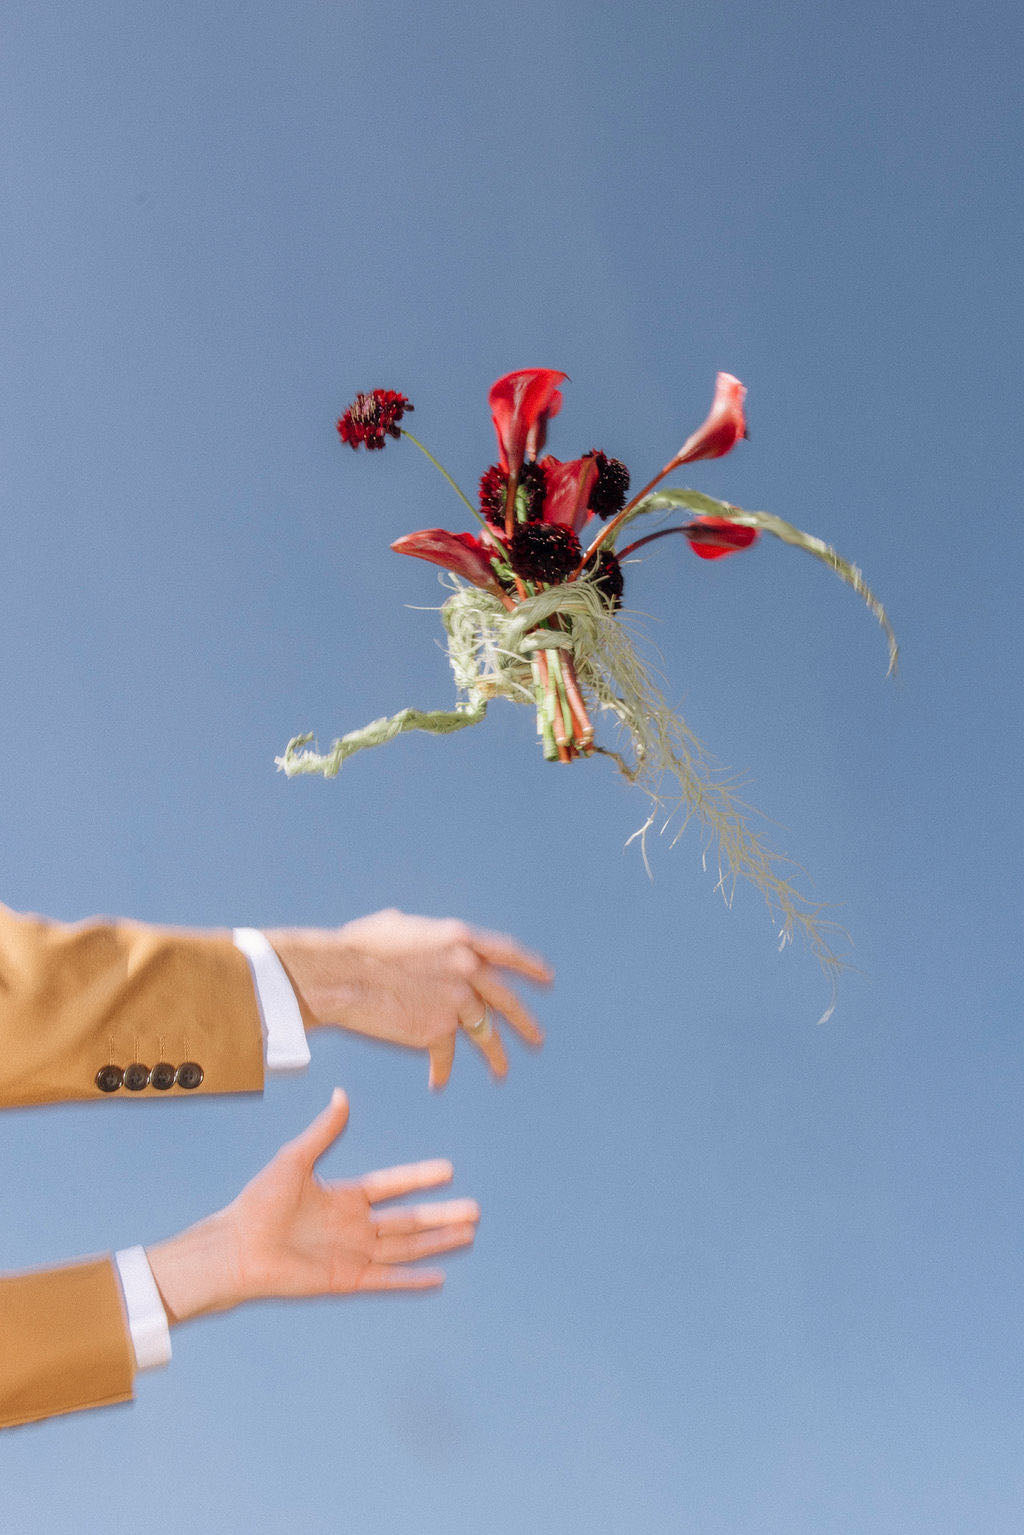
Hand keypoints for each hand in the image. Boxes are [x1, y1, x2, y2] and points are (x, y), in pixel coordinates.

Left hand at [147, 1090, 477, 1322]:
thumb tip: (341, 1095)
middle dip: (441, 1215)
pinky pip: (387, 1278)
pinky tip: (437, 1277)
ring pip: (405, 1247)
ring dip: (436, 1242)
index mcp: (343, 1197)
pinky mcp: (346, 1279)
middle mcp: (353, 1226)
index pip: (391, 1185)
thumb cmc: (257, 1203)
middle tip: (474, 1209)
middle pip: (408, 1220)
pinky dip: (412, 1280)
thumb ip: (323, 1130)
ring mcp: (352, 1254)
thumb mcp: (294, 1158)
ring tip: (468, 1233)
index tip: (447, 1169)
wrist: (236, 1247)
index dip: (418, 1177)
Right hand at [265, 909, 551, 1086]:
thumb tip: (422, 938)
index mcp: (460, 938)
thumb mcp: (401, 928)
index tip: (547, 979)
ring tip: (502, 1072)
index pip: (508, 952)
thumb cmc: (360, 947)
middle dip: (524, 1022)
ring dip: (496, 1055)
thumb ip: (425, 937)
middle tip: (538, 1039)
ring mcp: (455, 1002)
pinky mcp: (436, 1031)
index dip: (530, 966)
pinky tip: (440, 1081)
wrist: (341, 976)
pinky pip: (446, 1055)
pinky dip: (442, 1069)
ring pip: (485, 1033)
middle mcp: (466, 969)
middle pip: (506, 999)